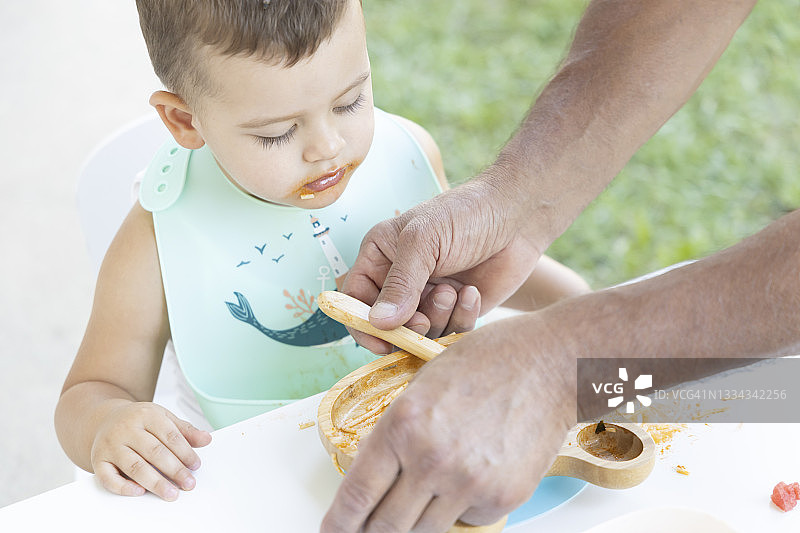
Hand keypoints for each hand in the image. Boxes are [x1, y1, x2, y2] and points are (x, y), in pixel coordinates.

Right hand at [90, 402, 211, 500]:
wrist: (104, 419)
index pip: (169, 435)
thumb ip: (184, 430)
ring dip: (155, 482)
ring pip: (134, 466)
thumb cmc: (138, 421)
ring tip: (170, 493)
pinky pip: (108, 477)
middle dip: (174, 470)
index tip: (195, 465)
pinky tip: (139, 491)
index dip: (185, 452)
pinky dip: (123, 486)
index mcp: (146, 414)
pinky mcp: (98, 460)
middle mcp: (126, 429)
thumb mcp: (162, 418)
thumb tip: (206, 439)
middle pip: (154, 452)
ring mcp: (110, 444)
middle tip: (188, 483)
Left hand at [320, 315, 575, 532]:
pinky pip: (466, 522)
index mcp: (403, 424)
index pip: (357, 494)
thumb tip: (374, 476)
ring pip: (424, 532)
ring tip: (418, 504)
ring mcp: (468, 482)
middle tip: (366, 531)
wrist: (551, 363)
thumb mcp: (423, 384)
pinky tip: (465, 482)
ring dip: (414, 525)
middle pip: (385, 526)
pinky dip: (458, 512)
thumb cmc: (490, 361)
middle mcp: (431, 458)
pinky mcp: (502, 497)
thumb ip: (396, 432)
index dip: (339, 523)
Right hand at [343, 180, 538, 352]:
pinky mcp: (459, 309)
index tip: (381, 341)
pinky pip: (452, 331)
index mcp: (381, 256)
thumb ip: (400, 283)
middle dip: (406, 326)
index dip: (361, 323)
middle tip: (424, 318)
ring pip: (421, 332)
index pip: (354, 299)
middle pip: (387, 324)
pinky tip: (472, 292)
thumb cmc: (467, 213)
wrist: (519, 214)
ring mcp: (430, 295)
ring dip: (438, 317)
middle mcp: (401, 279)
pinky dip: (462, 317)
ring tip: (454, 290)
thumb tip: (378, 323)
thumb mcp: (424, 241)